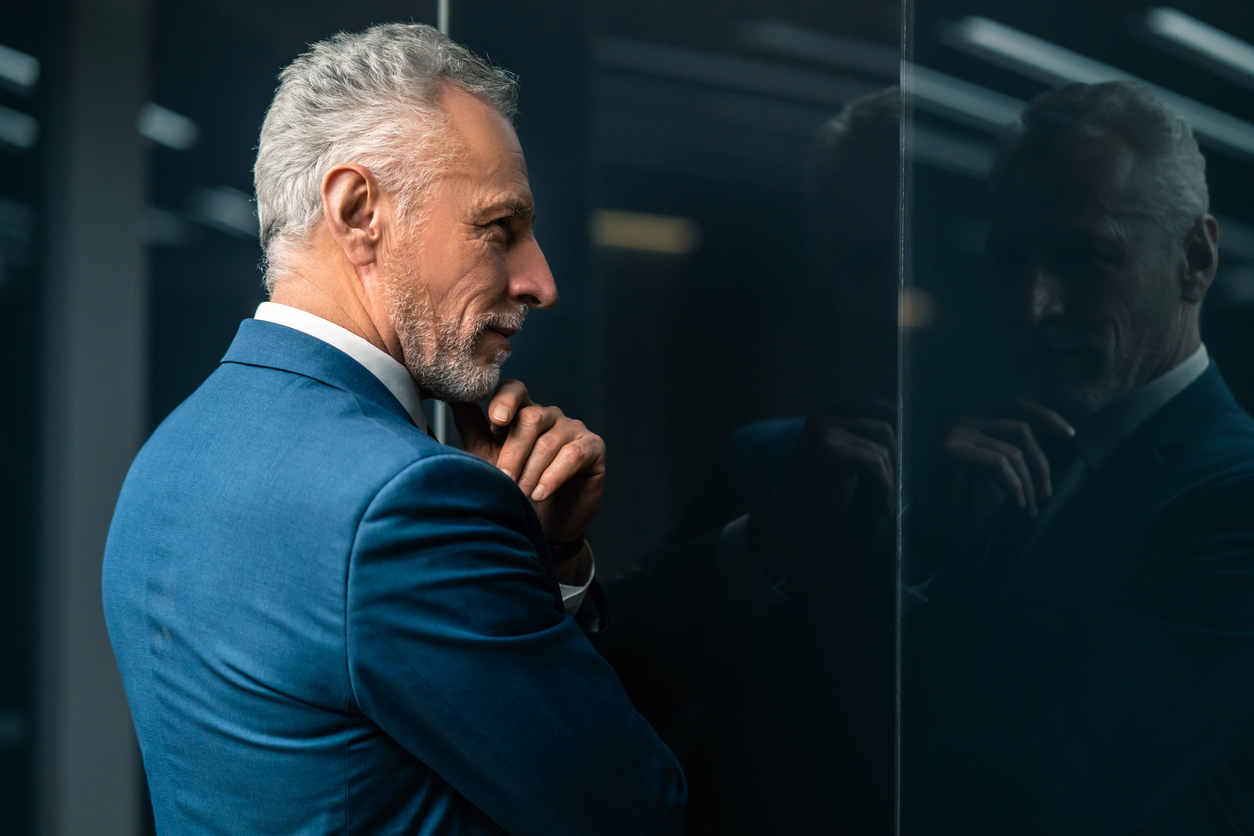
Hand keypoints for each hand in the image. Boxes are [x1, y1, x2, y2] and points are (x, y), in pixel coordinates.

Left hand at [451, 380, 606, 551]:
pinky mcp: (593, 448)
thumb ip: (473, 428)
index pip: (514, 390)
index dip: (505, 400)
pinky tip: (542, 494)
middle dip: (514, 453)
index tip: (496, 421)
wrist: (544, 527)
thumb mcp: (487, 459)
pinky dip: (554, 476)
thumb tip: (454, 399)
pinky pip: (573, 454)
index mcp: (521, 413)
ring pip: (549, 441)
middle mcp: (548, 416)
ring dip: (532, 471)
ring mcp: (573, 429)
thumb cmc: (514, 490)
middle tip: (504, 480)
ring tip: (523, 495)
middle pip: (530, 419)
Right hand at [751, 402, 898, 580]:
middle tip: (896, 482)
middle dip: (896, 455)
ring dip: (889, 479)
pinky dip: (884, 486)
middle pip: (880, 426)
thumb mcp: (838, 459)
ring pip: (880, 449)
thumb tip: (899, 429)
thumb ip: (858, 441)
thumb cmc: (816, 495)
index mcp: (823, 416)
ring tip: (884, 501)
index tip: (907, 446)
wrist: (790, 522)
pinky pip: (874, 463)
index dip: (894, 421)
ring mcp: (825, 433)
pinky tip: (882, 506)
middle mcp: (822, 418)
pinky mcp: (832, 452)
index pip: (870, 404)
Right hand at [940, 399, 1073, 532]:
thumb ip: (1018, 452)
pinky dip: (1013, 485)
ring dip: (1027, 483)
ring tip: (1029, 506)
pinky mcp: (952, 452)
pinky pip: (997, 463)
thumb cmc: (970, 500)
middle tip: (1046, 493)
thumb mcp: (1001, 471)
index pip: (1016, 406)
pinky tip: (1016, 503)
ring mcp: (957, 434)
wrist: (937, 523)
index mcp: (977, 420)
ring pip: (1012, 451)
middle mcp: (965, 420)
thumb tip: (1061, 440)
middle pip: (1020, 428)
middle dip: (1040, 463)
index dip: (1046, 416)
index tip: (1070, 435)